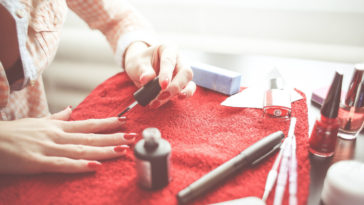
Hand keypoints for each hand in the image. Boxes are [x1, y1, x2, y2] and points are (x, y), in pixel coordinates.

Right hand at [0, 107, 135, 173]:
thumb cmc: (13, 133)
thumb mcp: (38, 122)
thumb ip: (57, 118)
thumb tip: (71, 110)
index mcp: (59, 127)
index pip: (88, 124)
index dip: (107, 123)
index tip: (124, 121)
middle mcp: (58, 136)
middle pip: (91, 137)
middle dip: (113, 137)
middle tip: (133, 135)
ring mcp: (49, 148)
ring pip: (82, 150)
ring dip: (103, 150)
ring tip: (123, 150)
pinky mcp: (38, 162)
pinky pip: (62, 164)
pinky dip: (79, 166)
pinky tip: (95, 167)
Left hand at [124, 42, 195, 107]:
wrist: (140, 68)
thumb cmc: (140, 63)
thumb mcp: (137, 64)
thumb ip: (142, 70)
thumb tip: (146, 79)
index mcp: (168, 49)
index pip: (169, 61)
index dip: (167, 73)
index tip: (162, 85)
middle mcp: (179, 60)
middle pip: (185, 72)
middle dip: (175, 86)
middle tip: (161, 96)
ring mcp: (182, 72)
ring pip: (189, 82)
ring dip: (177, 93)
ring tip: (161, 100)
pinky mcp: (182, 83)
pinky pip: (188, 89)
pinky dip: (183, 96)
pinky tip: (177, 99)